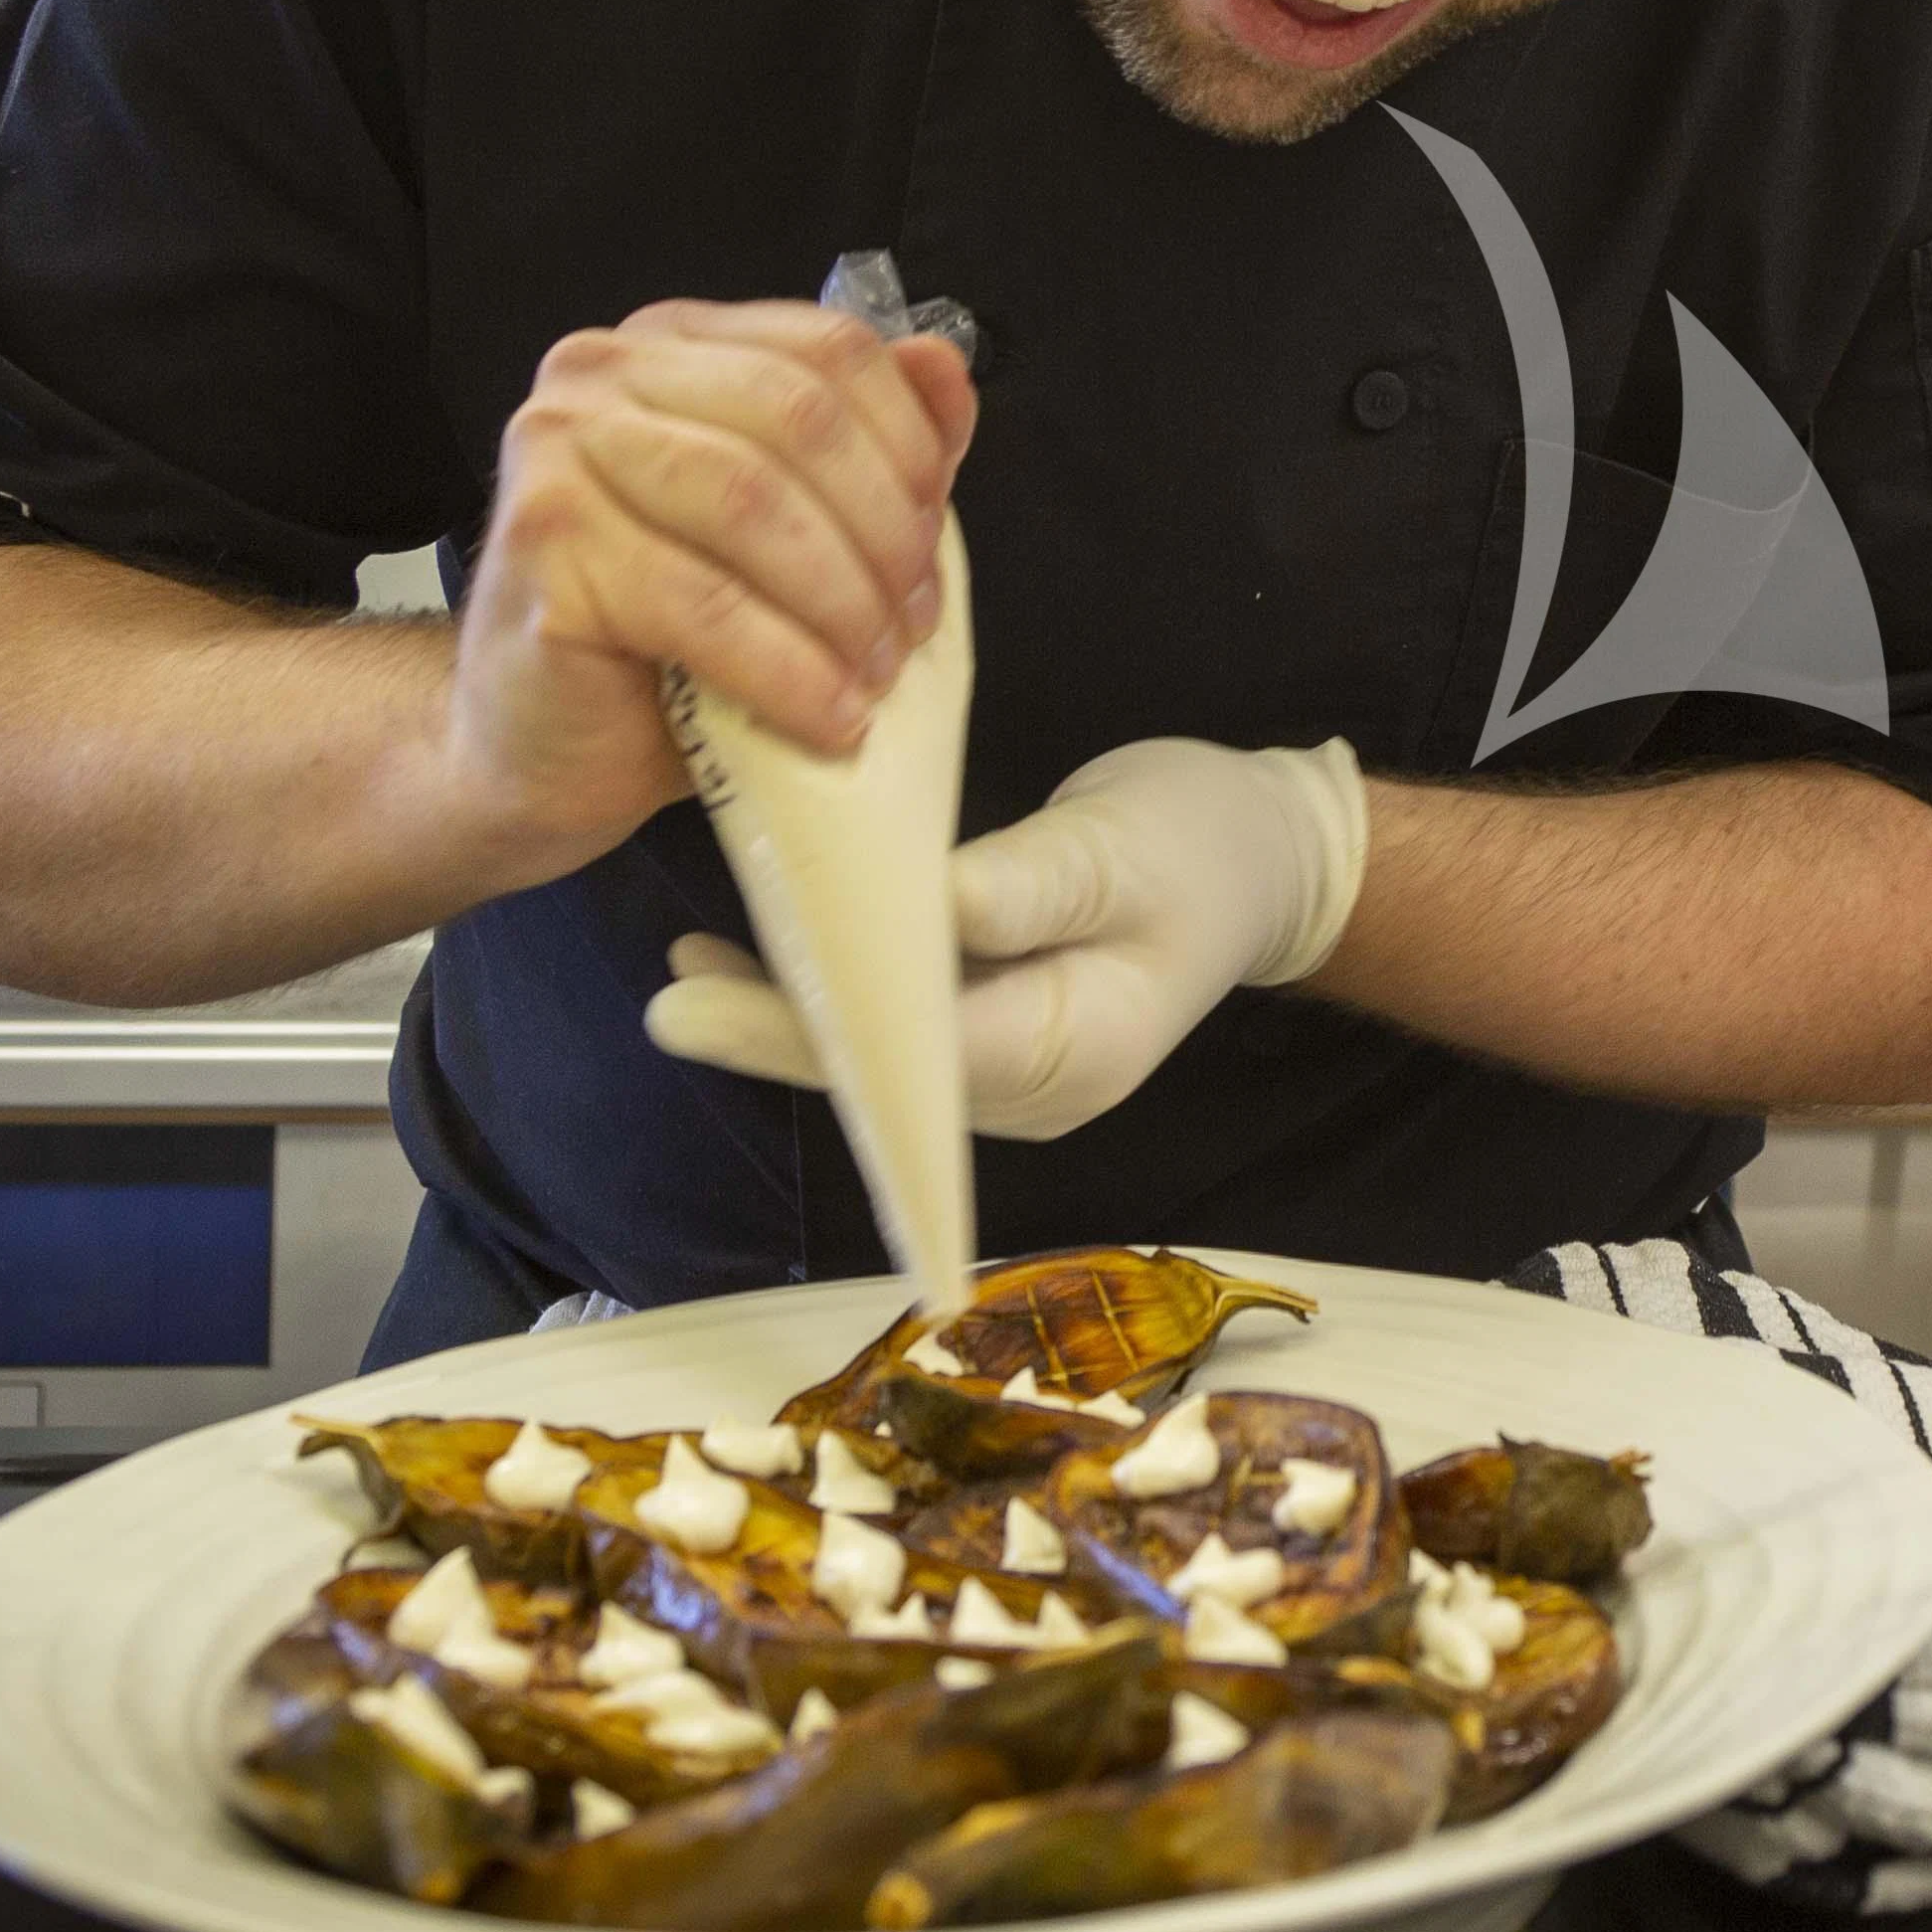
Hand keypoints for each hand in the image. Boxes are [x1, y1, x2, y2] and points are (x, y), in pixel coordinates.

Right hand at [441, 299, 975, 879]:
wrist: (542, 746)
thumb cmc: (664, 641)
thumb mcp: (792, 534)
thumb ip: (870, 446)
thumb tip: (944, 366)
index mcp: (669, 345)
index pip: (825, 350)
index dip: (908, 446)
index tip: (935, 545)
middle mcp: (600, 374)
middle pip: (798, 419)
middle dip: (883, 532)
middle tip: (915, 625)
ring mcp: (558, 451)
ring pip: (754, 505)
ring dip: (843, 604)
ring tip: (878, 677)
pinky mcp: (543, 547)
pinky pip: (704, 605)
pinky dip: (791, 673)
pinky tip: (831, 719)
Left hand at [643, 736, 1367, 1139]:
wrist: (1263, 859)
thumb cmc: (1202, 844)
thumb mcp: (1123, 846)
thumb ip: (1025, 883)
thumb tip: (922, 907)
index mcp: (1075, 1047)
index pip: (919, 1055)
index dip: (806, 1031)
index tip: (699, 1011)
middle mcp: (1035, 1086)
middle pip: (886, 1075)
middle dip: (775, 1032)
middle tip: (668, 997)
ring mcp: (1013, 1070)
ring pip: (882, 1058)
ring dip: (788, 1014)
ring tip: (688, 969)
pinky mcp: (994, 1031)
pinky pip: (898, 1028)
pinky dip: (832, 991)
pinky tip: (759, 949)